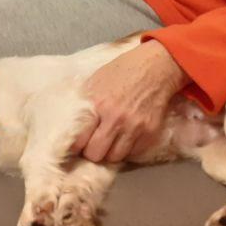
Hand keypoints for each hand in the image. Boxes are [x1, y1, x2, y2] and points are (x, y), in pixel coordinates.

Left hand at [72, 39, 187, 163]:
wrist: (155, 67)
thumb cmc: (122, 71)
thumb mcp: (96, 81)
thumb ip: (84, 104)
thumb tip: (70, 126)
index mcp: (98, 104)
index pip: (79, 140)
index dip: (77, 145)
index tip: (78, 144)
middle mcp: (116, 119)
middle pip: (96, 154)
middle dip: (92, 151)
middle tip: (94, 144)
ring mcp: (134, 127)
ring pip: (115, 157)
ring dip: (111, 152)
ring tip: (110, 141)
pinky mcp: (150, 132)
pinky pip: (133, 153)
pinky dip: (128, 149)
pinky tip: (125, 137)